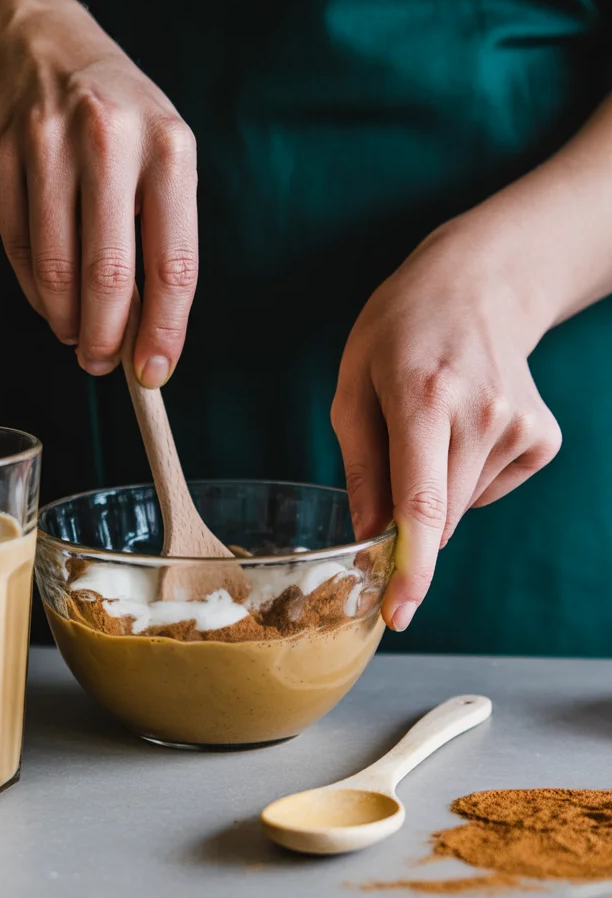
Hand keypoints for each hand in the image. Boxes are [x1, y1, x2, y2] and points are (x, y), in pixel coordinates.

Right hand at [0, 0, 197, 386]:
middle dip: (105, 339)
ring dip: (66, 320)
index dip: (163, 331)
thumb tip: (145, 334)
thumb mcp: (160, 158)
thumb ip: (159, 238)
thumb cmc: (115, 118)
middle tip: (102, 364)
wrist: (37, 43)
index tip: (153, 372)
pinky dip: (34, 289)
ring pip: (54, 269)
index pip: (172, 264)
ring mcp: (45, 143)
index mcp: (168, 149)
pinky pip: (16, 248)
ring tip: (76, 334)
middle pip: (108, 276)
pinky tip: (49, 298)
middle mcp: (109, 141)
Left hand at [331, 218, 561, 631]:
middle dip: (407, 523)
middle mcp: (482, 414)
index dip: (411, 566)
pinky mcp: (543, 438)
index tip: (399, 613)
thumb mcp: (353, 385)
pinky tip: (463, 427)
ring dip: (436, 487)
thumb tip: (368, 538)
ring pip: (462, 506)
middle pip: (440, 516)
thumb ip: (361, 466)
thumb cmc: (400, 331)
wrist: (479, 285)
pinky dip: (465, 475)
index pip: (422, 501)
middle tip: (391, 471)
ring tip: (431, 423)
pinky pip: (487, 490)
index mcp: (423, 397)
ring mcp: (521, 426)